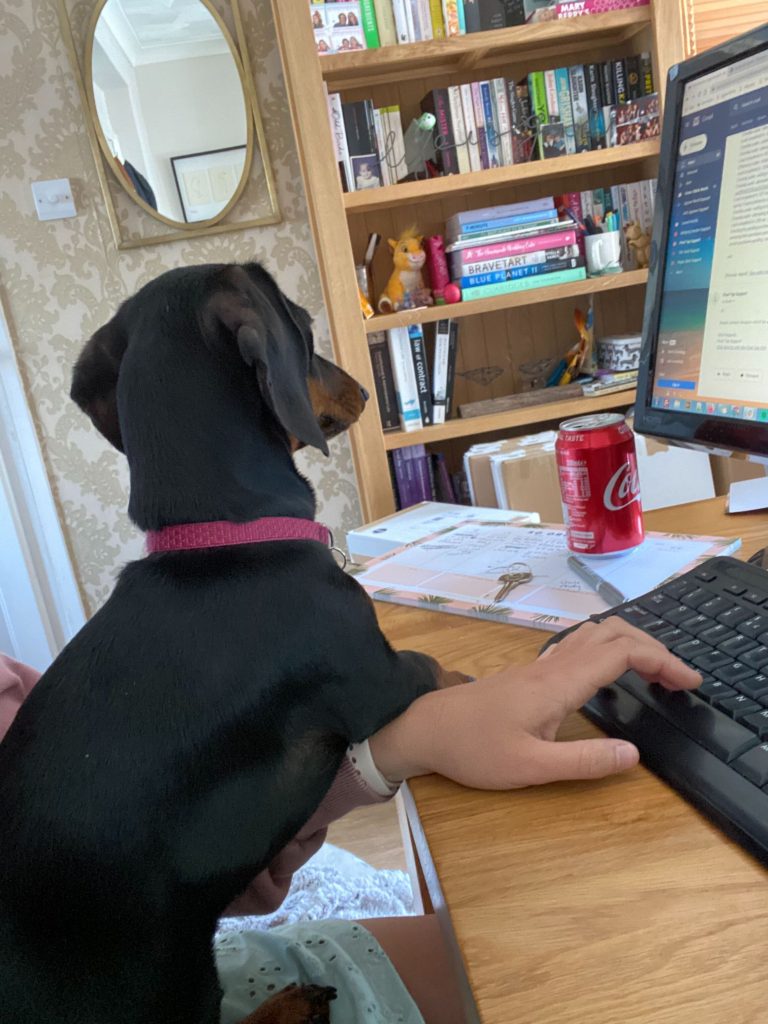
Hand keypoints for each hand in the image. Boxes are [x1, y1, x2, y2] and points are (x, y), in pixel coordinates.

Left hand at [369, 617, 700, 788]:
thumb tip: (634, 756)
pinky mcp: (529, 673)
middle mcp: (551, 666)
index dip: (661, 660)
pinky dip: (607, 650)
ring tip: (654, 673)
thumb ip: (583, 762)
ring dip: (630, 644)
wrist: (424, 728)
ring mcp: (538, 666)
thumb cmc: (473, 750)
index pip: (621, 653)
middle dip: (653, 647)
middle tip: (679, 679)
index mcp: (558, 684)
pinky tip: (609, 673)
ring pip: (594, 635)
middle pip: (612, 633)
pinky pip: (578, 647)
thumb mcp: (529, 767)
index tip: (688, 682)